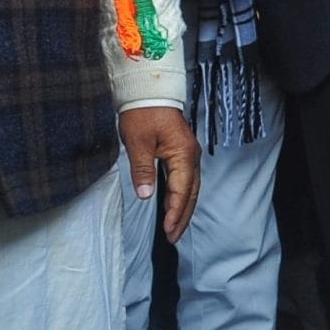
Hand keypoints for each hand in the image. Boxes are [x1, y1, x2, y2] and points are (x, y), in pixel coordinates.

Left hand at [119, 106, 200, 243]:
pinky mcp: (183, 152)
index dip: (175, 212)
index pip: (181, 190)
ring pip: (191, 187)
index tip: (168, 231)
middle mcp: (191, 156)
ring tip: (176, 227)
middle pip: (191, 192)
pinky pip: (187, 179)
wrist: (149, 91)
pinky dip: (183, 196)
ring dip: (184, 208)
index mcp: (183, 155)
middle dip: (183, 216)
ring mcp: (189, 154)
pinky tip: (175, 204)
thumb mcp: (138, 144)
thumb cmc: (142, 115)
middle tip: (174, 237)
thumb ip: (143, 171)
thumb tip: (146, 196)